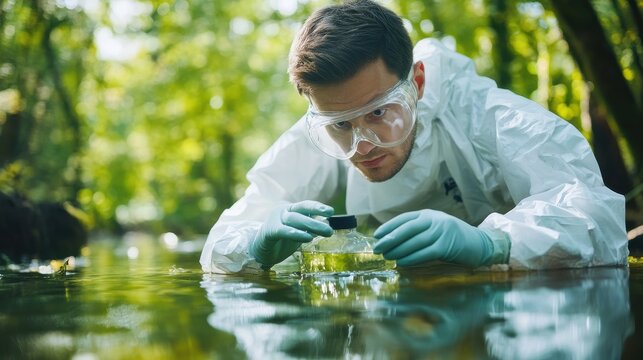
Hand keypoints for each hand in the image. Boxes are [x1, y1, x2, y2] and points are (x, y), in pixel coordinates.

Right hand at [250, 200, 333, 267]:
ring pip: (294, 220)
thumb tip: (327, 224)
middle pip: (301, 212)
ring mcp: (274, 220)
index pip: (305, 206)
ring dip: (311, 225)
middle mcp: (282, 212)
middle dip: (317, 220)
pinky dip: (296, 233)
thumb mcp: (298, 233)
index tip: (331, 212)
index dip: (318, 207)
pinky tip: (308, 238)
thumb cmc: (281, 241)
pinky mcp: (268, 231)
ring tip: (324, 233)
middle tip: (330, 230)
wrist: (260, 251)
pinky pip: (283, 231)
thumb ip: (310, 228)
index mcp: (290, 210)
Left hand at [373, 209, 493, 266]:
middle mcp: (434, 220)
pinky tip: (402, 262)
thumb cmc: (454, 238)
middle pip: (407, 229)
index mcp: (429, 214)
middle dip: (390, 239)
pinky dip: (411, 258)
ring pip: (414, 242)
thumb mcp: (435, 228)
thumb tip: (392, 241)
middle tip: (378, 248)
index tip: (377, 235)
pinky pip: (424, 253)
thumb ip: (418, 231)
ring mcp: (441, 232)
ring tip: (387, 256)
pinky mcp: (446, 246)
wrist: (481, 244)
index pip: (404, 219)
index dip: (389, 227)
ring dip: (398, 250)